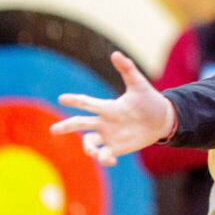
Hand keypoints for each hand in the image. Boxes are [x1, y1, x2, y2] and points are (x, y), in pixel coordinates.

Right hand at [49, 51, 175, 165]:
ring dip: (88, 148)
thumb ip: (127, 70)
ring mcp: (109, 136)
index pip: (88, 103)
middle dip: (67, 126)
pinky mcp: (116, 148)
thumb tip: (115, 54)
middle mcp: (104, 122)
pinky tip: (111, 160)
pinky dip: (104, 159)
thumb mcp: (139, 85)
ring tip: (93, 152)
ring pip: (89, 143)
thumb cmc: (149, 100)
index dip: (75, 100)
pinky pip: (105, 156)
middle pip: (81, 124)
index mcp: (108, 107)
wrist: (162, 119)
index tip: (61, 98)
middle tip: (53, 130)